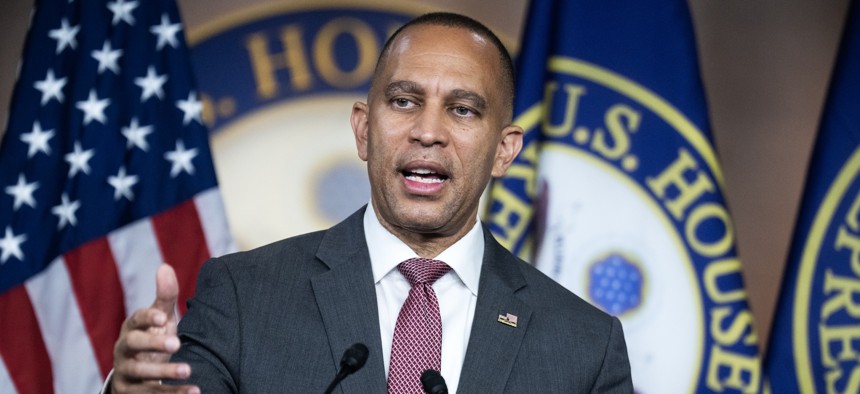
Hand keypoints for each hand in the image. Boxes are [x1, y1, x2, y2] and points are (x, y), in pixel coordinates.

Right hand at [111, 264, 198, 392]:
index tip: (162, 317)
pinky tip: (195, 391)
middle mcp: (124, 350)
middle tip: (176, 344)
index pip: (135, 320)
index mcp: (131, 328)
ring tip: (188, 370)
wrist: (136, 375)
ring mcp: (126, 372)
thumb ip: (165, 296)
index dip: (147, 318)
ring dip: (164, 372)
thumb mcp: (160, 319)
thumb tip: (165, 266)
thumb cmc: (152, 338)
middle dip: (153, 344)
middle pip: (132, 345)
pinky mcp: (131, 392)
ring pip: (141, 373)